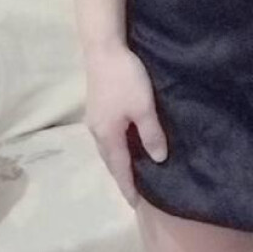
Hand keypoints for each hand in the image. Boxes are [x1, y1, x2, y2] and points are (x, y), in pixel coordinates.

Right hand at [83, 41, 167, 208]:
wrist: (103, 49)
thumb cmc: (126, 79)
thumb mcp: (144, 107)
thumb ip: (151, 134)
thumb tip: (158, 159)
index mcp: (108, 136)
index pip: (119, 168)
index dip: (128, 186)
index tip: (136, 204)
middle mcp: (96, 131)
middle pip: (110, 160)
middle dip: (121, 175)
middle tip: (135, 189)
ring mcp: (94, 118)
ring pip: (107, 147)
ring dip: (118, 160)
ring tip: (131, 168)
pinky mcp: (96, 106)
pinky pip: (106, 136)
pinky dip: (115, 145)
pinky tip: (124, 141)